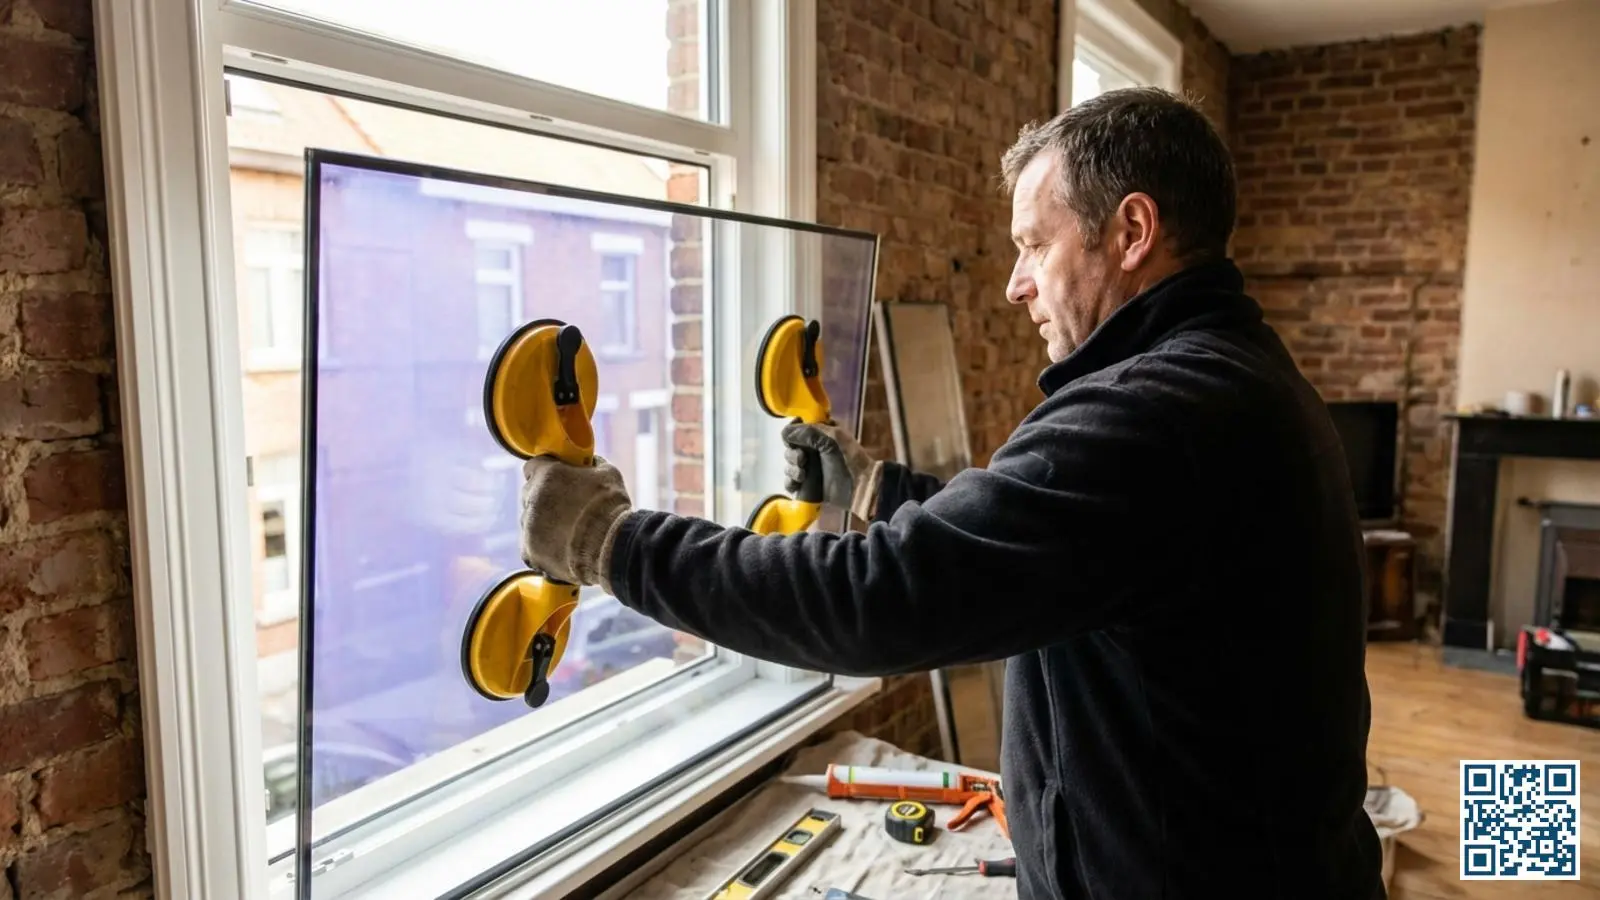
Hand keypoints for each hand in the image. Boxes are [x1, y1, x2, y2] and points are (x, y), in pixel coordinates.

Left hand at [519, 455, 632, 589]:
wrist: (611, 547)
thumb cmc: (611, 508)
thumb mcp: (608, 474)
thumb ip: (592, 464)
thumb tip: (590, 462)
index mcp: (548, 475)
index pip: (533, 467)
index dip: (545, 472)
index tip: (554, 479)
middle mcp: (532, 498)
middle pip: (529, 494)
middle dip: (543, 499)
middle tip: (565, 507)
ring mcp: (529, 526)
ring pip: (529, 521)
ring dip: (543, 524)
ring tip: (568, 532)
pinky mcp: (530, 551)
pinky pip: (530, 546)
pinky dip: (542, 548)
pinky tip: (562, 548)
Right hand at [781, 420, 880, 520]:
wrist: (861, 486)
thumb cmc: (850, 457)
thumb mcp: (833, 437)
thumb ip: (809, 432)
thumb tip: (785, 432)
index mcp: (819, 434)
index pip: (796, 430)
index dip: (792, 435)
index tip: (794, 440)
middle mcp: (812, 450)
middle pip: (789, 449)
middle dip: (793, 454)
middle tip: (803, 460)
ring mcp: (810, 469)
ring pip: (788, 466)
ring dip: (792, 469)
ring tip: (803, 475)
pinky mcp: (808, 486)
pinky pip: (790, 483)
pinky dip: (790, 483)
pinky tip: (798, 484)